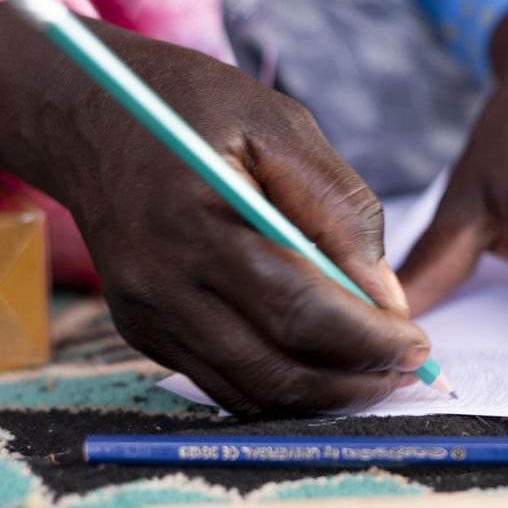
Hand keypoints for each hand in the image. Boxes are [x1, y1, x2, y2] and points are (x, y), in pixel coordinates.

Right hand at [0, 4, 429, 416]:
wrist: (89, 117)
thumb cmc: (194, 109)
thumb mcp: (280, 126)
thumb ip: (339, 209)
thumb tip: (386, 296)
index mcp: (200, 220)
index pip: (298, 310)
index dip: (367, 341)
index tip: (418, 346)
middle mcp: (166, 282)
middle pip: (277, 368)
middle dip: (355, 382)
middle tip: (408, 371)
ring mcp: (148, 314)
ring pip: (250, 391)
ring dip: (322, 398)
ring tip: (374, 375)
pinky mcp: (143, 330)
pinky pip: (222, 383)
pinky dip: (279, 389)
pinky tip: (321, 368)